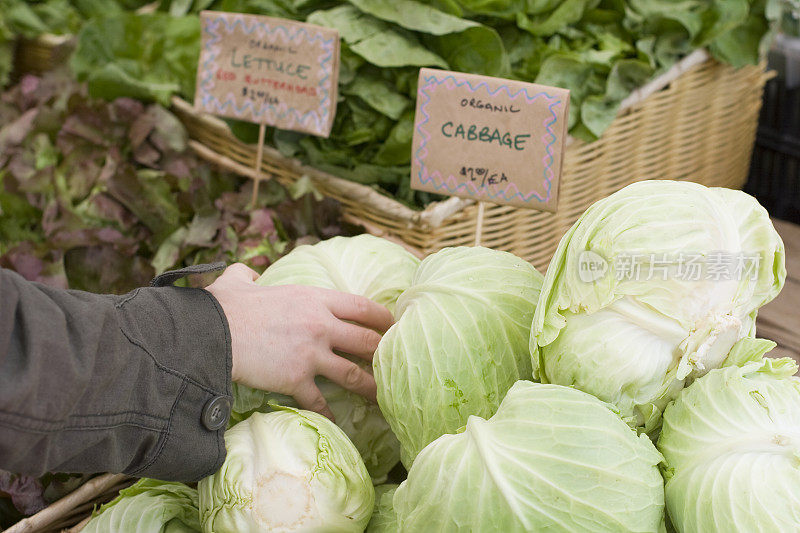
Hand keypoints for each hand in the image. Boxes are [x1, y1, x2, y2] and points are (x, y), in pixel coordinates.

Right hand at [205, 263, 393, 419]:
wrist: (212, 333)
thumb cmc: (225, 305)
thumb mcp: (240, 281)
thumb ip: (250, 275)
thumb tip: (249, 273)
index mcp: (315, 299)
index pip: (362, 306)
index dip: (382, 317)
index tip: (393, 325)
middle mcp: (321, 325)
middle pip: (367, 341)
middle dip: (385, 353)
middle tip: (396, 363)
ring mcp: (311, 353)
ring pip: (354, 374)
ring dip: (371, 387)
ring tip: (383, 397)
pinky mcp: (297, 379)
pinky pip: (320, 400)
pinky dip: (329, 412)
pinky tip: (336, 419)